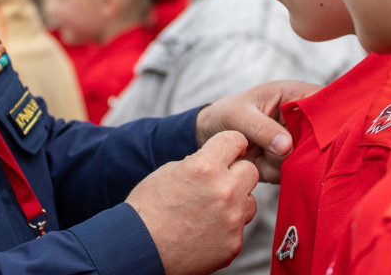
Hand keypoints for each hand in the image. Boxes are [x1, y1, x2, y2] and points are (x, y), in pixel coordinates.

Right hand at [126, 131, 258, 274]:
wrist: (139, 249)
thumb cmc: (148, 210)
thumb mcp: (169, 172)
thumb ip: (199, 163)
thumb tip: (217, 161)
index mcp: (205, 167)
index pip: (236, 140)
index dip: (231, 144)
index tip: (230, 149)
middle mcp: (224, 191)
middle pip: (250, 171)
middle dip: (236, 173)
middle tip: (218, 182)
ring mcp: (231, 220)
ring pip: (249, 201)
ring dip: (236, 201)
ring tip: (209, 209)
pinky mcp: (233, 244)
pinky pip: (239, 227)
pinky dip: (226, 227)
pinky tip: (205, 229)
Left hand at [195, 80, 322, 182]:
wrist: (212, 136)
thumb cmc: (227, 114)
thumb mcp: (239, 114)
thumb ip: (262, 128)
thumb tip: (287, 146)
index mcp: (298, 97)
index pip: (327, 105)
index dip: (327, 120)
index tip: (302, 135)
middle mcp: (305, 121)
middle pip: (322, 139)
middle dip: (296, 149)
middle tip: (269, 147)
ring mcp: (300, 144)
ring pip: (306, 161)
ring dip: (279, 162)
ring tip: (257, 150)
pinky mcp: (292, 163)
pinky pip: (293, 175)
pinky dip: (273, 172)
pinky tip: (258, 162)